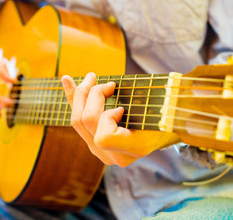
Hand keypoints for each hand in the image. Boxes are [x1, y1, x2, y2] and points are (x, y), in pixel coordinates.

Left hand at [61, 73, 179, 166]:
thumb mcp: (162, 109)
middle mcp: (114, 155)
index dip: (107, 117)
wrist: (164, 133)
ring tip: (91, 77)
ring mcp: (101, 152)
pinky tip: (66, 80)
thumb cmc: (165, 116)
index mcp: (134, 149)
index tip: (121, 107)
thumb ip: (140, 100)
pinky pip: (78, 122)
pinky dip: (73, 99)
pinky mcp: (94, 143)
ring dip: (81, 94)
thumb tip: (112, 83)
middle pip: (86, 122)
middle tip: (105, 81)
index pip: (103, 137)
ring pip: (77, 121)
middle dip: (92, 94)